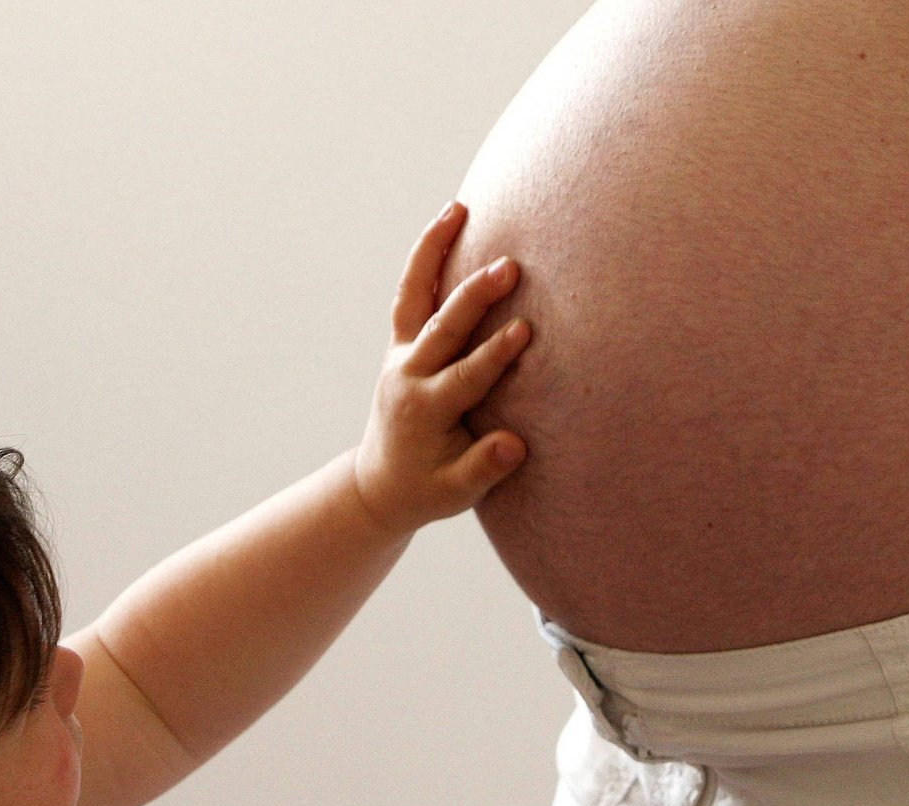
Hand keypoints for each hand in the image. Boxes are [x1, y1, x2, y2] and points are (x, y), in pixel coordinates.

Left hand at [353, 201, 530, 533]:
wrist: (383, 484)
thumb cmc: (428, 488)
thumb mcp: (455, 493)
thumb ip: (483, 468)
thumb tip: (512, 445)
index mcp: (425, 409)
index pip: (465, 376)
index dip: (494, 354)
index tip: (525, 330)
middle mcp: (408, 374)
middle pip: (442, 327)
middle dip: (475, 297)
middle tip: (509, 267)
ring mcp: (401, 354)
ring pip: (416, 295)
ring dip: (436, 251)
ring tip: (459, 209)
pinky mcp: (402, 343)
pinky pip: (412, 292)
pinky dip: (427, 257)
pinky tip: (449, 221)